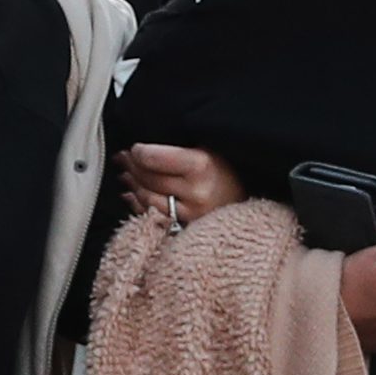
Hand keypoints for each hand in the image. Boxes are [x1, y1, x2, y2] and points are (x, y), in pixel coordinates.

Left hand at [120, 143, 239, 221]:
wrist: (251, 202)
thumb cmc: (229, 170)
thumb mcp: (209, 149)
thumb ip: (178, 147)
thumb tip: (141, 147)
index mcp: (200, 165)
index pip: (152, 157)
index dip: (137, 152)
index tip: (135, 148)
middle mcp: (195, 191)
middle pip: (147, 177)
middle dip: (131, 166)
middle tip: (124, 158)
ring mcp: (190, 213)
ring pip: (146, 197)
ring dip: (132, 185)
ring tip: (127, 174)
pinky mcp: (186, 227)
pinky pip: (152, 215)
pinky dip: (138, 203)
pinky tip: (132, 194)